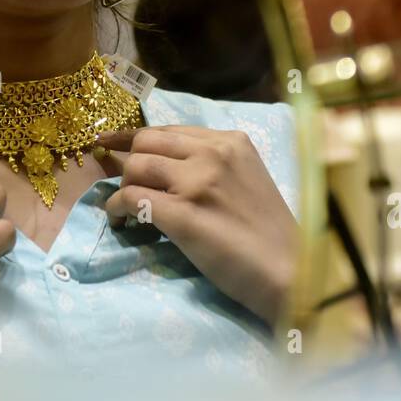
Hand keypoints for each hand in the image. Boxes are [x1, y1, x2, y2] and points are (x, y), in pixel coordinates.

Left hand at [98, 125, 297, 327]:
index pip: (167, 130)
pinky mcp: (183, 214)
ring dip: (121, 189)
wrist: (291, 271)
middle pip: (145, 143)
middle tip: (126, 188)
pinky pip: (131, 199)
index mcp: (230, 141)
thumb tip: (162, 165)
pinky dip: (117, 210)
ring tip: (126, 212)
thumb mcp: (246, 179)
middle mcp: (213, 153)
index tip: (108, 143)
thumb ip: (212, 164)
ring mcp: (197, 182)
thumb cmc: (270, 232)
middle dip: (127, 164)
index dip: (133, 138)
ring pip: (134, 168)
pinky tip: (123, 223)